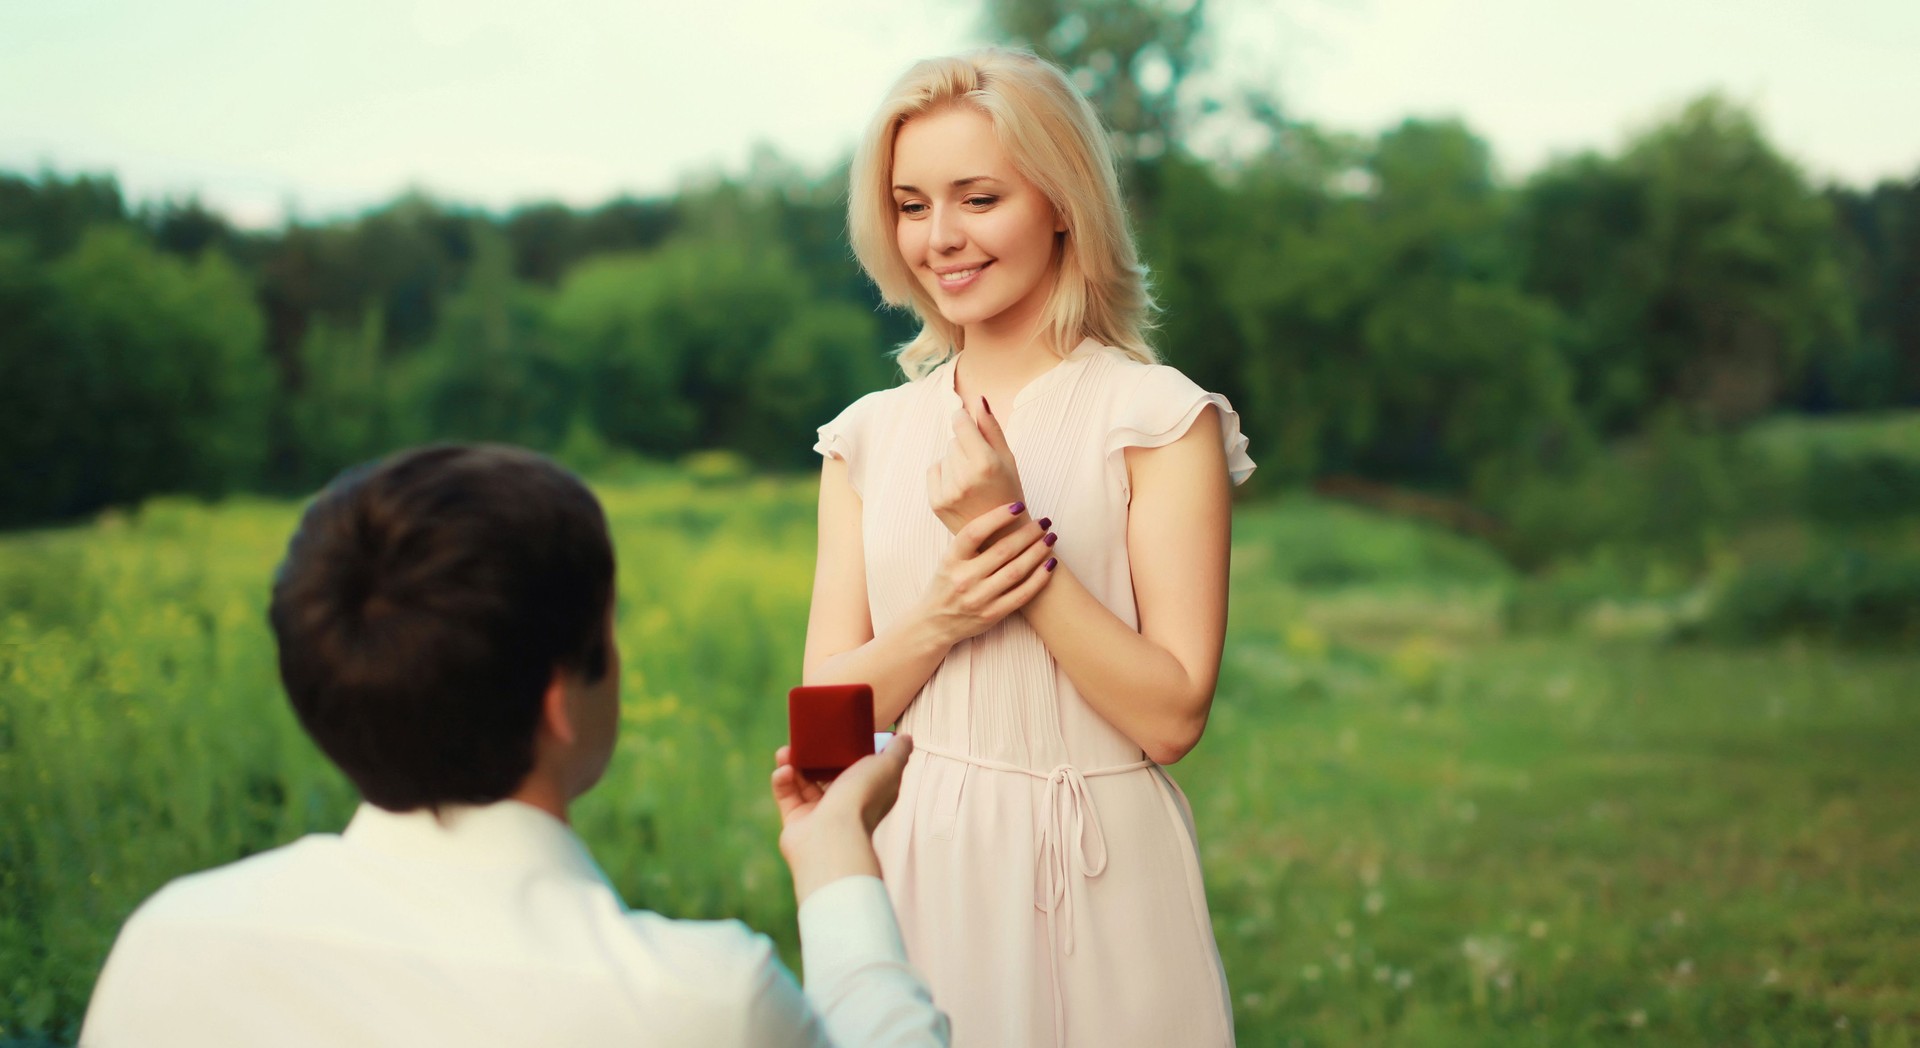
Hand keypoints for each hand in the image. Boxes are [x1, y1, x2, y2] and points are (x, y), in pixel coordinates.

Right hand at [771, 734, 914, 901]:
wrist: (831, 836)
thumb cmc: (862, 799)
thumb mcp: (888, 766)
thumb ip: (898, 751)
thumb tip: (905, 739)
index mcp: (869, 792)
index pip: (860, 768)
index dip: (848, 750)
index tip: (837, 732)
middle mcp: (846, 805)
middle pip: (828, 774)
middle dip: (814, 755)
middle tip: (803, 739)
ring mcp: (821, 815)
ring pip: (804, 783)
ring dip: (793, 763)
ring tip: (785, 752)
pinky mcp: (797, 822)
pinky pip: (787, 796)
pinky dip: (782, 781)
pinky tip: (783, 771)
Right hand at [916, 502, 1057, 645]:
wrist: (935, 623)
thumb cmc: (947, 585)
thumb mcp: (949, 560)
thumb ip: (970, 543)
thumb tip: (1004, 514)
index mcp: (951, 560)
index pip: (974, 532)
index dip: (998, 516)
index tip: (1018, 506)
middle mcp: (964, 579)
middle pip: (1002, 550)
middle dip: (1028, 533)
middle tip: (1044, 522)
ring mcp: (979, 598)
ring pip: (1016, 571)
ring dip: (1038, 552)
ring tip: (1050, 538)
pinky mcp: (993, 614)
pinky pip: (1022, 594)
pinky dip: (1040, 578)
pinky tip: (1050, 564)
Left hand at [928, 397, 1026, 534]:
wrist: (1000, 536)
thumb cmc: (1009, 492)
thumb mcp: (1008, 458)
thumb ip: (991, 427)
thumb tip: (978, 399)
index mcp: (986, 463)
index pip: (960, 422)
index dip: (963, 418)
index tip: (967, 422)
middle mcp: (964, 478)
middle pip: (954, 440)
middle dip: (965, 447)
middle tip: (981, 469)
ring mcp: (948, 491)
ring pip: (945, 456)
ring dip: (956, 462)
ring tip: (972, 482)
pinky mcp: (936, 502)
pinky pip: (934, 470)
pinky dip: (945, 474)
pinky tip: (960, 488)